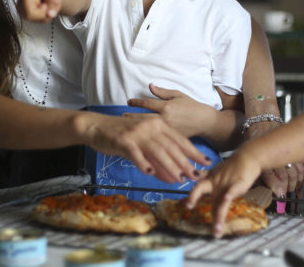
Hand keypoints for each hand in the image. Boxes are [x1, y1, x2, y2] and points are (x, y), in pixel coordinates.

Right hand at [84, 112, 210, 183]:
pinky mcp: (124, 140)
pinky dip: (143, 162)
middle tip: (196, 176)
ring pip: (157, 151)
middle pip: (171, 146)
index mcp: (157, 124)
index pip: (180, 139)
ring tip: (178, 179)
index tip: (206, 163)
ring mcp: (137, 133)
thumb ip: (158, 154)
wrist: (97, 127)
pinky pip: (136, 153)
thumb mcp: (143, 140)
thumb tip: (173, 174)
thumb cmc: (122, 135)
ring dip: (169, 166)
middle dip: (185, 163)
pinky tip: (149, 172)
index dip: (194, 152)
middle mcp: (150, 126)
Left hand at [126, 83, 217, 137]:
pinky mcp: (170, 139)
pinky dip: (147, 136)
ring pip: (148, 129)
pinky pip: (156, 137)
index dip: (136, 102)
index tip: (129, 101)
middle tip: (123, 115)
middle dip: (132, 116)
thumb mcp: (178, 95)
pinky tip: (139, 136)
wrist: (204, 121)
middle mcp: (165, 118)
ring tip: (128, 125)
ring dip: (137, 126)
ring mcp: (167, 130)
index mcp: (167, 106)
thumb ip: (163, 92)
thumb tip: (150, 86)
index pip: (147, 103)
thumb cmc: (191, 106)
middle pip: (143, 117)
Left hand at [186, 149, 261, 238]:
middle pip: (205, 195)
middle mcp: (216, 183)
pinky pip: (232, 190)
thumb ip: (205, 176)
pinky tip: (226, 199)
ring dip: (218, 216)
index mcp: (211, 180)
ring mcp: (227, 183)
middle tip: (193, 215)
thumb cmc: (232, 165)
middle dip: (199, 204)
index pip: (198, 188)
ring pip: (220, 201)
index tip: (185, 206)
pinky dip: (229, 194)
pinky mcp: (239, 183)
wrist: (248, 156)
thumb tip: (193, 178)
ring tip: (217, 230)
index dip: (191, 196)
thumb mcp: (215, 170)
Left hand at [244, 121, 303, 196]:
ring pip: (294, 174)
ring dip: (292, 185)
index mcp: (264, 158)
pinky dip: (300, 180)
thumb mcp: (248, 154)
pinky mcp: (293, 154)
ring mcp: (287, 155)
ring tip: (290, 192)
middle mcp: (277, 156)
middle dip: (285, 188)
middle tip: (283, 196)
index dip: (276, 186)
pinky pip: (300, 169)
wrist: (261, 124)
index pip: (271, 175)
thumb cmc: (253, 141)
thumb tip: (254, 187)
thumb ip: (252, 170)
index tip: (279, 195)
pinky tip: (298, 189)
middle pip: (285, 176)